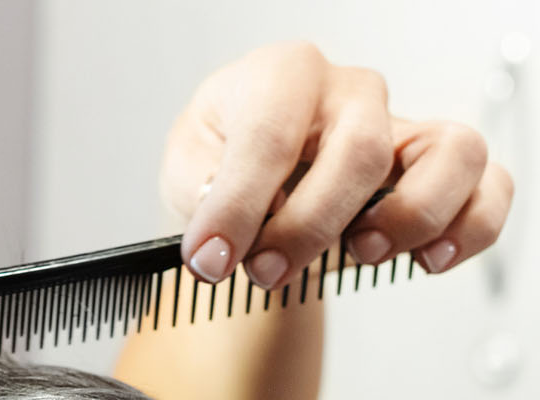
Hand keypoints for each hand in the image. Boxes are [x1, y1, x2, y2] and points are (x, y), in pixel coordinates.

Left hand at [160, 42, 512, 288]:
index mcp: (282, 74)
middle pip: (359, 151)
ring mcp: (403, 122)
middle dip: (309, 227)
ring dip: (408, 218)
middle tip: (265, 270)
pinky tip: (425, 259)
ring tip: (358, 253)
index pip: (269, 135)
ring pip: (449, 156)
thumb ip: (202, 185)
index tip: (211, 258)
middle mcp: (349, 90)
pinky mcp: (440, 161)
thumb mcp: (187, 163)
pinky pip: (488, 185)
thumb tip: (226, 215)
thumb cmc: (223, 156)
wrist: (251, 172)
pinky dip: (469, 228)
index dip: (238, 205)